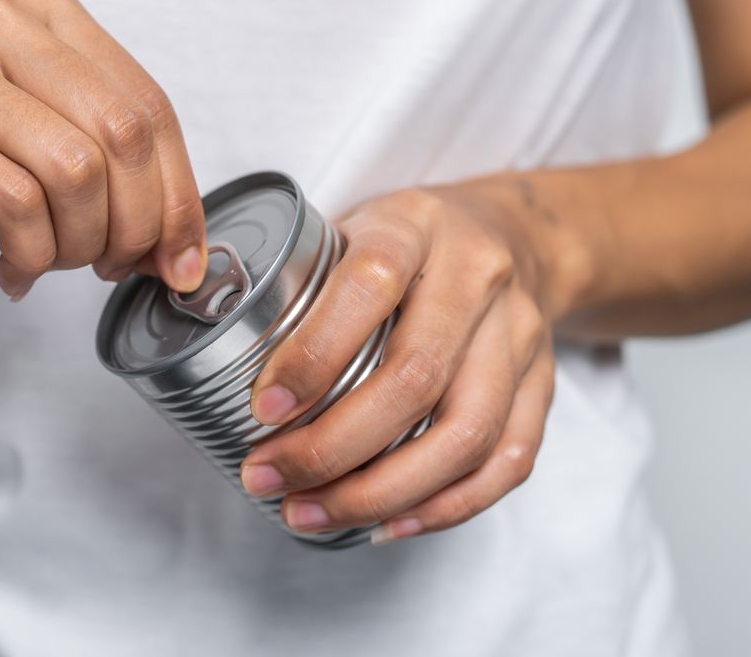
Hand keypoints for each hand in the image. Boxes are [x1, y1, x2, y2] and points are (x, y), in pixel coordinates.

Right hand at [0, 0, 205, 297]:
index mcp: (33, 4)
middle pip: (120, 134)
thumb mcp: (16, 131)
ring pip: (73, 170)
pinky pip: (11, 201)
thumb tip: (171, 239)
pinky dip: (30, 255)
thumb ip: (94, 163)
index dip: (179, 193)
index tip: (180, 256)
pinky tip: (12, 271)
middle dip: (137, 226)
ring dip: (78, 245)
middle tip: (114, 267)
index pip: (145, 104)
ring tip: (47, 264)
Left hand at [238, 182, 554, 542]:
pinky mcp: (545, 384)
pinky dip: (444, 506)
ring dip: (381, 491)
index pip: (369, 287)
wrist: (516, 236)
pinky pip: (507, 460)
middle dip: (332, 446)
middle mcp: (476, 277)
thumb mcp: (352, 227)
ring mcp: (519, 334)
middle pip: (415, 378)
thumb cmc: (408, 241)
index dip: (314, 354)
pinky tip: (386, 524)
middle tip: (267, 478)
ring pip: (465, 433)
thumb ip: (299, 279)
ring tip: (310, 513)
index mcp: (414, 227)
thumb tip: (205, 342)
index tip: (263, 410)